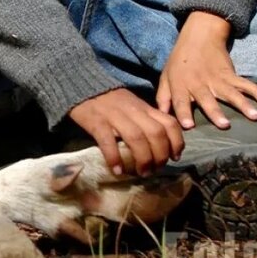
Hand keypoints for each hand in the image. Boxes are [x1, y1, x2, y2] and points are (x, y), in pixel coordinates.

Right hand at [67, 88, 183, 177]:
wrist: (80, 84)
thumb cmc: (109, 100)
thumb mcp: (133, 105)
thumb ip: (146, 119)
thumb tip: (161, 144)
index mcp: (144, 107)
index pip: (169, 123)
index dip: (176, 142)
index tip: (174, 157)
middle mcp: (133, 111)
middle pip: (155, 133)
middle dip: (160, 156)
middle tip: (155, 169)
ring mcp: (114, 115)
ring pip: (136, 138)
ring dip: (142, 159)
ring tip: (140, 173)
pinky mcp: (96, 121)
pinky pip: (108, 141)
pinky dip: (114, 157)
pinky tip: (117, 170)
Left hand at [156, 11, 256, 130]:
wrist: (199, 36)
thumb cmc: (179, 61)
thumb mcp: (166, 76)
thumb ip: (163, 97)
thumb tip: (160, 117)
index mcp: (180, 84)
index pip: (179, 100)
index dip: (183, 112)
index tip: (188, 126)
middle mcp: (199, 83)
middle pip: (207, 98)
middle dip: (215, 112)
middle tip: (224, 125)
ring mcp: (216, 79)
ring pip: (231, 93)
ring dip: (243, 104)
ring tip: (255, 116)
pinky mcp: (230, 74)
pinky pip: (245, 83)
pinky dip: (256, 91)